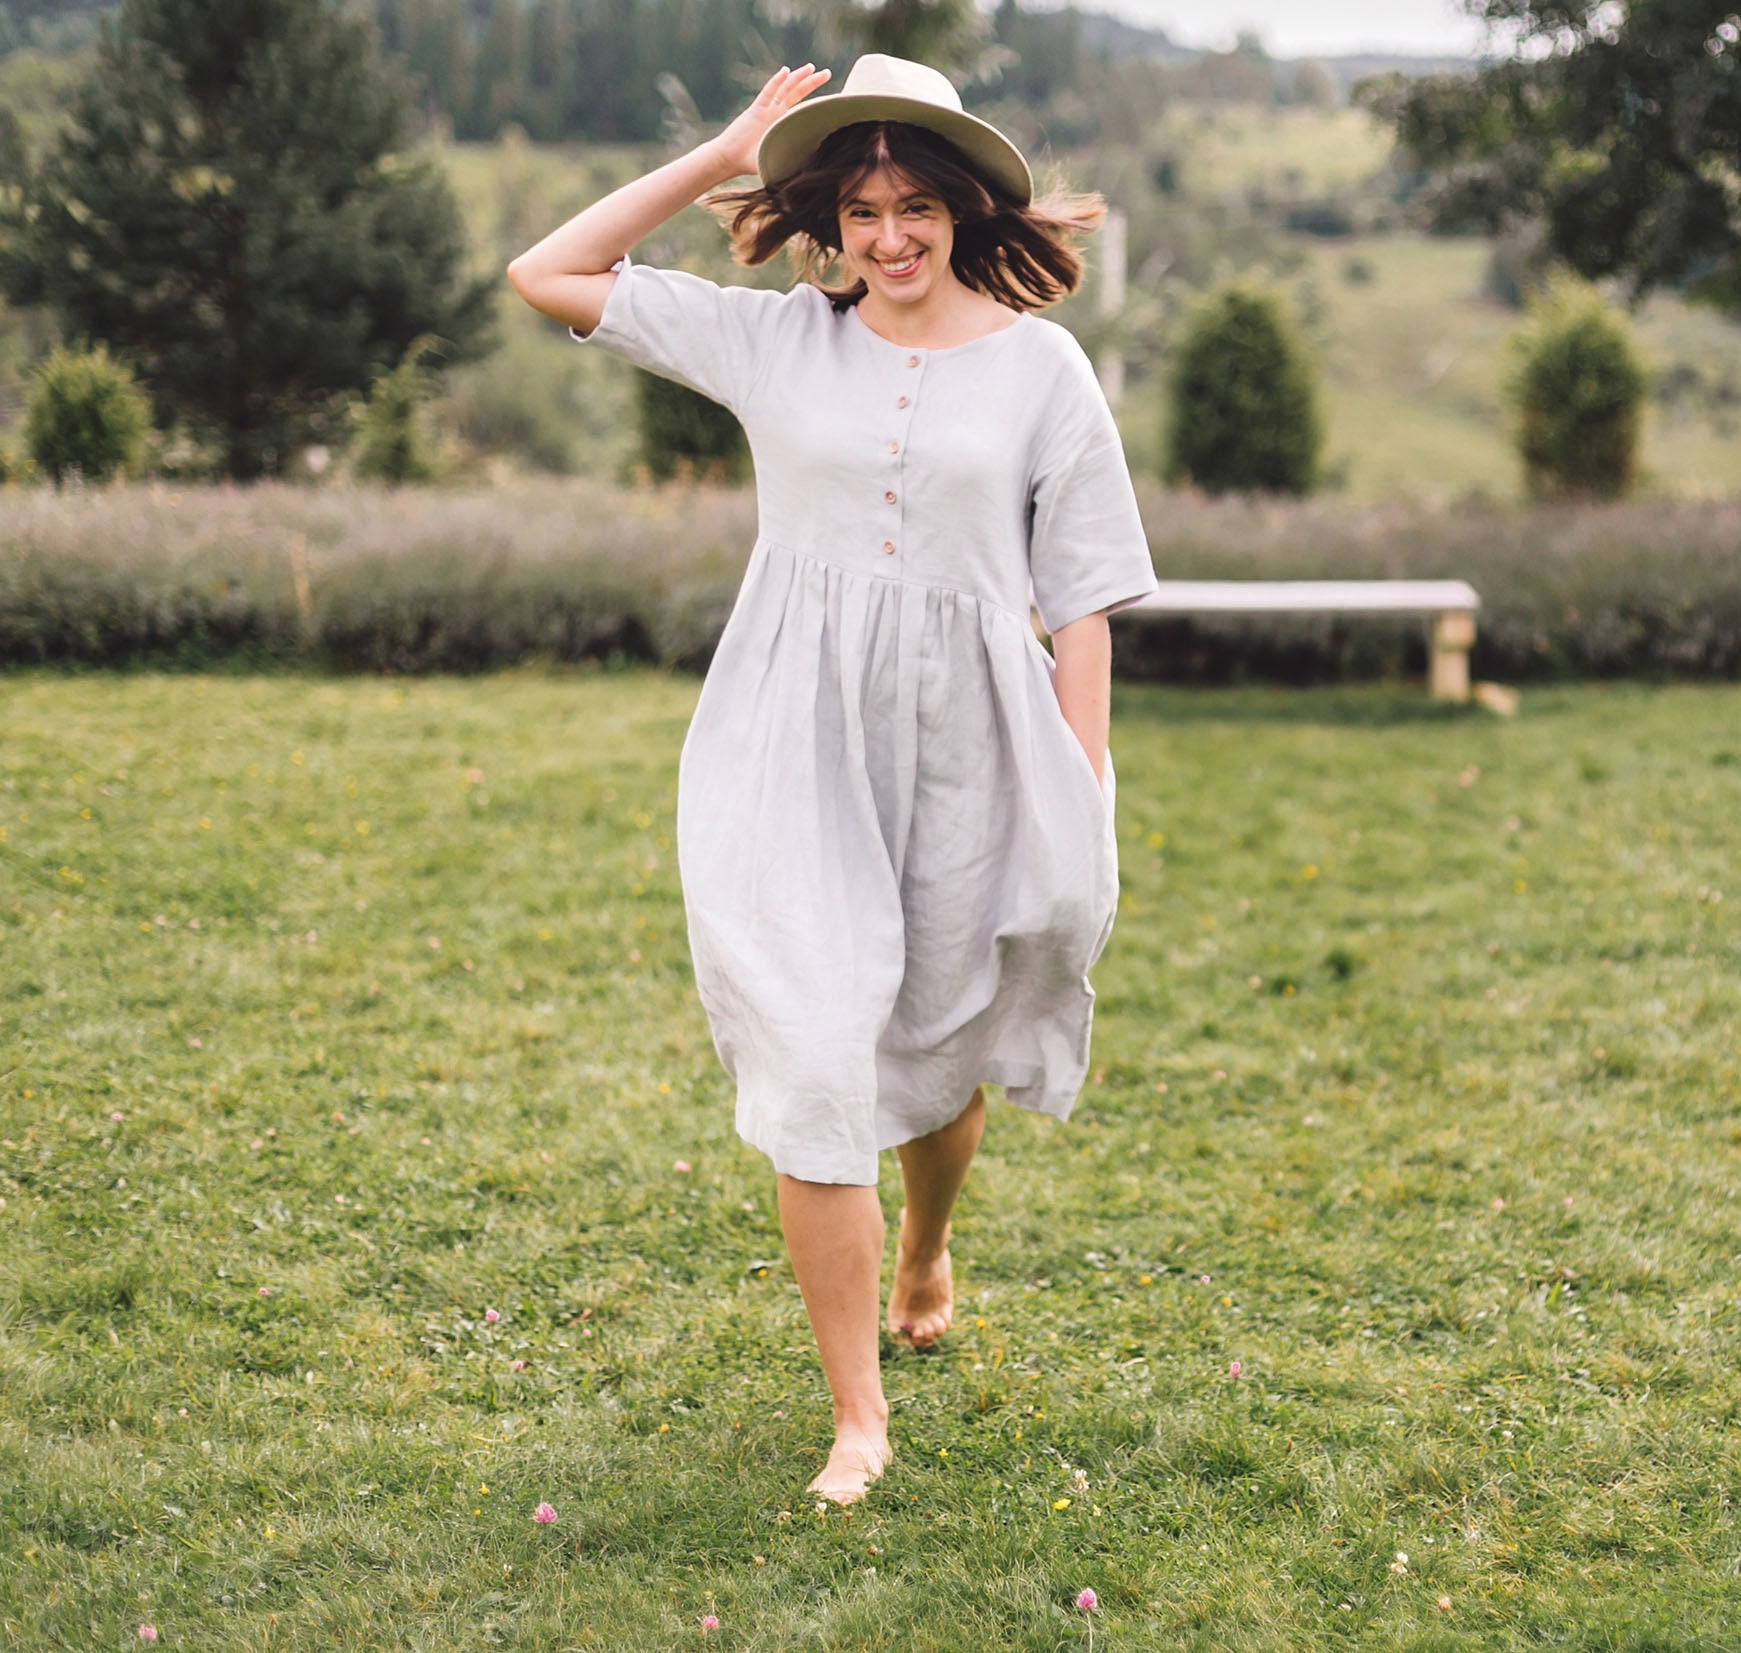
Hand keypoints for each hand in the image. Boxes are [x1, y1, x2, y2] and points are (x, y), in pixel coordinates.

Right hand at [708, 63, 831, 180]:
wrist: (729, 160)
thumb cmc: (751, 164)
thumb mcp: (779, 161)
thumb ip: (794, 161)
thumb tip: (815, 172)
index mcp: (782, 123)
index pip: (802, 107)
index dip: (814, 100)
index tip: (830, 94)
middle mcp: (776, 113)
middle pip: (796, 92)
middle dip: (812, 82)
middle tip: (827, 72)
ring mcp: (766, 109)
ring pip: (785, 89)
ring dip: (797, 77)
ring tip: (811, 67)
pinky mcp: (755, 109)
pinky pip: (768, 92)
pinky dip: (776, 81)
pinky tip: (785, 71)